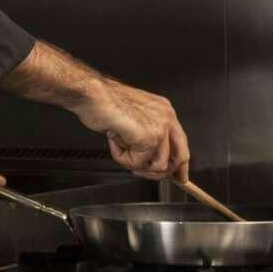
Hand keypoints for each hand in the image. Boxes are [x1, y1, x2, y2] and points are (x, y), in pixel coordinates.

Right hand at [74, 78, 190, 181]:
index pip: (181, 143)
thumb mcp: (132, 119)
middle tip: (141, 172)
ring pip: (159, 165)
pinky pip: (140, 162)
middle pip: (180, 157)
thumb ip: (145, 135)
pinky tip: (114, 141)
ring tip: (120, 148)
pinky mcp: (150, 137)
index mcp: (164, 111)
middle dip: (160, 172)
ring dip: (135, 163)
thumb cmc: (103, 103)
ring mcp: (161, 126)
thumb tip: (148, 157)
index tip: (178, 176)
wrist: (91, 95)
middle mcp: (167, 117)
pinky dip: (123, 158)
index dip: (179, 164)